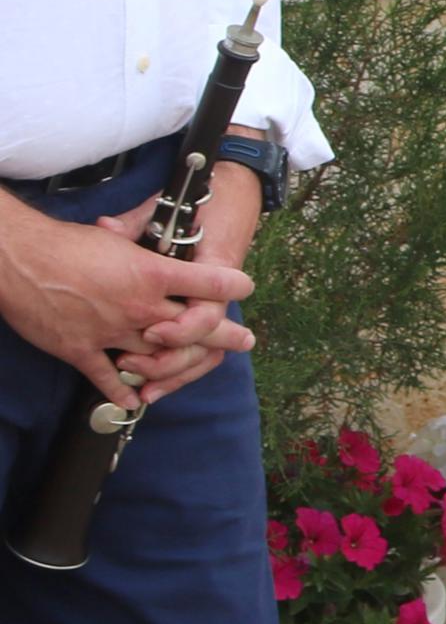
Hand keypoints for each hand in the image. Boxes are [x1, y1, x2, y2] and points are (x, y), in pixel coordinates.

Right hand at [0, 195, 256, 411]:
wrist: (19, 260)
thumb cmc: (66, 243)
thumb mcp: (116, 236)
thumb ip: (142, 240)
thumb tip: (159, 225)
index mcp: (152, 273)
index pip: (209, 283)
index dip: (232, 286)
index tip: (244, 288)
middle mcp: (139, 307)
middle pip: (193, 329)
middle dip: (222, 335)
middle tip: (243, 340)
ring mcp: (111, 332)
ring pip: (158, 358)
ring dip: (176, 365)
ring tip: (194, 365)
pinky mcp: (80, 350)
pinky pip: (108, 378)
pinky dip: (123, 390)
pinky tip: (135, 398)